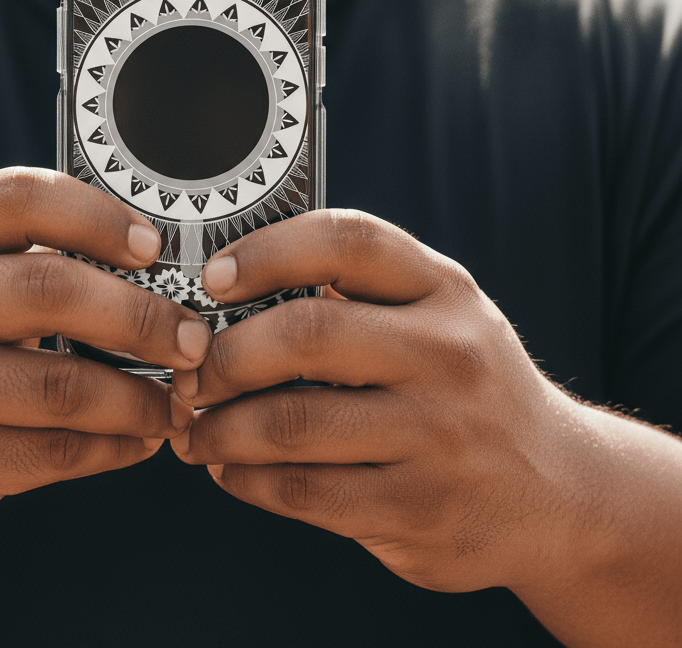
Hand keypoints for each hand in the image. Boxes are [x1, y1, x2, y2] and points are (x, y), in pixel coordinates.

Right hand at [0, 168, 209, 550]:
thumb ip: (13, 255)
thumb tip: (143, 264)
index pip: (20, 199)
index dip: (99, 215)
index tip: (154, 247)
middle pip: (50, 289)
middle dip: (141, 315)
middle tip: (192, 338)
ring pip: (62, 386)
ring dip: (139, 396)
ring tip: (174, 399)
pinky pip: (51, 454)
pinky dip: (112, 447)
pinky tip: (135, 439)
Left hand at [169, 208, 585, 594]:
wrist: (560, 489)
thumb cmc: (468, 385)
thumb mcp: (439, 316)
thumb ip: (358, 293)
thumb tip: (233, 290)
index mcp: (443, 290)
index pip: (346, 240)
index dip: (266, 250)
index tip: (215, 277)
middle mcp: (447, 354)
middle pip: (306, 332)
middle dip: (224, 354)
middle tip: (191, 369)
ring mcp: (437, 436)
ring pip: (291, 422)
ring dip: (220, 427)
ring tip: (196, 428)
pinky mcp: (418, 510)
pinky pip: (303, 491)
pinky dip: (246, 480)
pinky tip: (232, 470)